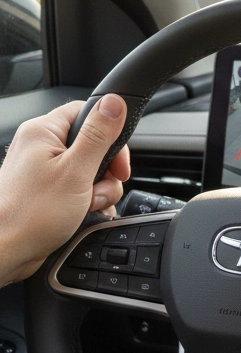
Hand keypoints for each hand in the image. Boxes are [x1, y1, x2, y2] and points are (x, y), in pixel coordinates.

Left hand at [0, 96, 130, 285]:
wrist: (6, 250)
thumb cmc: (31, 214)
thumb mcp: (76, 172)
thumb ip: (98, 136)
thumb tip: (114, 102)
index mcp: (43, 132)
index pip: (88, 113)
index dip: (110, 135)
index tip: (118, 162)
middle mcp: (40, 147)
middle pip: (93, 144)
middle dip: (106, 171)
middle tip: (100, 188)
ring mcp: (43, 169)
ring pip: (90, 169)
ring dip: (99, 190)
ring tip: (86, 205)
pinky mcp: (48, 189)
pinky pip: (79, 186)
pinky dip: (88, 200)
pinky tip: (83, 213)